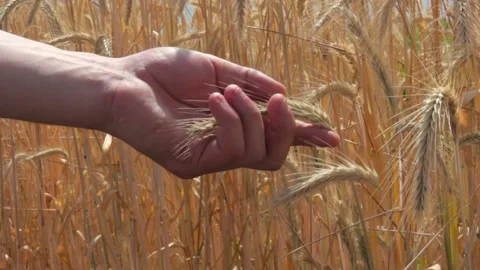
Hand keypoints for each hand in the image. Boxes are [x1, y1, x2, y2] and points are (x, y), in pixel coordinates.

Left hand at [104, 47, 339, 178]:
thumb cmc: (162, 73)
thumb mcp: (215, 70)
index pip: (272, 137)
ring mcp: (207, 159)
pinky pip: (230, 150)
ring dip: (251, 117)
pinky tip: (214, 100)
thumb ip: (249, 82)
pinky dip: (230, 120)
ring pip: (256, 154)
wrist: (121, 79)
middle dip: (286, 129)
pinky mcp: (191, 163)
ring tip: (226, 91)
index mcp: (229, 125)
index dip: (302, 136)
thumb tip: (283, 94)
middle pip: (273, 156)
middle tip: (278, 101)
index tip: (329, 135)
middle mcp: (222, 147)